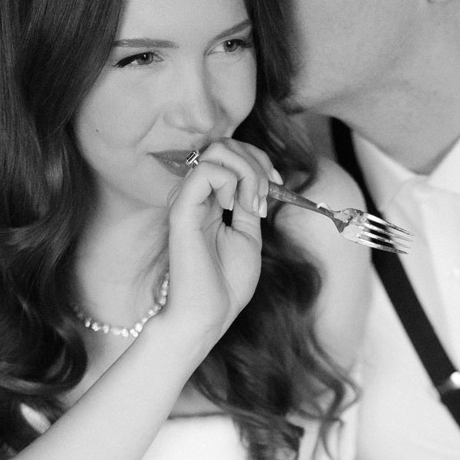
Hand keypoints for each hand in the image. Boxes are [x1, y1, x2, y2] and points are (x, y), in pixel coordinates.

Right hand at [163, 138, 279, 346]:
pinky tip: (232, 207)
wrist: (208, 314)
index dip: (259, 160)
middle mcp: (196, 194)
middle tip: (266, 194)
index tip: (277, 184)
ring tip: (250, 203)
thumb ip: (249, 204)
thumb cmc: (226, 283)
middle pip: (223, 145)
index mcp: (210, 200)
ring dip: (247, 171)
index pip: (230, 153)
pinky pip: (207, 171)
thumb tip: (259, 179)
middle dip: (256, 161)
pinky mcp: (182, 209)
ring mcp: (188, 199)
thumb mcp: (249, 236)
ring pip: (217, 151)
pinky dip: (230, 181)